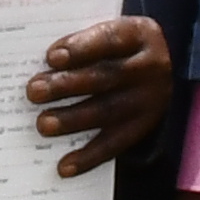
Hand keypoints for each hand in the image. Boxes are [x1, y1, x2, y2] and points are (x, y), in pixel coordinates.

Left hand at [25, 13, 177, 176]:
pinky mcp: (142, 129)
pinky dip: (88, 157)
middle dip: (66, 85)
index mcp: (139, 34)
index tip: (51, 57)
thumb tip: (43, 63)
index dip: (81, 48)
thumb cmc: (120, 47)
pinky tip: (64, 166)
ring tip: (43, 123)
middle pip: (104, 77)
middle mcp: (149, 68)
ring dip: (71, 120)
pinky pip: (113, 145)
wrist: (165, 65)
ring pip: (107, 112)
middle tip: (34, 91)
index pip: (109, 39)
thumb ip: (83, 41)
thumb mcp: (111, 33)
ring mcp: (148, 102)